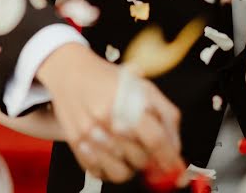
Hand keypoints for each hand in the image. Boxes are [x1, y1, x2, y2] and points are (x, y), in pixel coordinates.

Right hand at [37, 43, 183, 182]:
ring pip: (120, 172)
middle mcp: (106, 120)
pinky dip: (109, 169)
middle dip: (148, 156)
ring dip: (129, 166)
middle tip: (144, 144)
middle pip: (140, 159)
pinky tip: (112, 154)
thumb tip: (175, 149)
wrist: (70, 72)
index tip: (173, 164)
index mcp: (126, 102)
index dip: (168, 157)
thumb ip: (167, 116)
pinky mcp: (76, 145)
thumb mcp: (144, 88)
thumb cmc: (107, 78)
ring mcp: (89, 135)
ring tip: (128, 151)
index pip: (155, 140)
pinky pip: (99, 173)